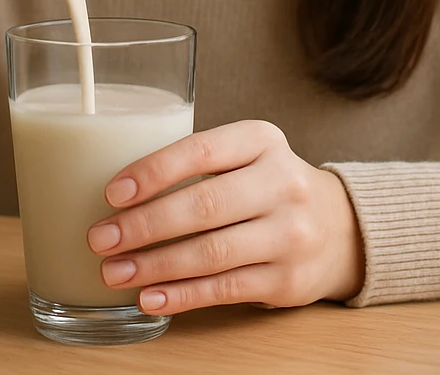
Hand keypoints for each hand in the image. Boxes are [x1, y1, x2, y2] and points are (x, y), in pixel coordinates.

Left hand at [86, 120, 363, 314]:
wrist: (338, 228)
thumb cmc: (266, 186)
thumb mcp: (244, 156)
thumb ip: (196, 165)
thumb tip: (117, 197)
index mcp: (261, 141)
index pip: (201, 151)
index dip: (154, 172)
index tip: (113, 192)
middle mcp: (282, 183)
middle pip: (204, 206)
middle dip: (144, 226)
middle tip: (100, 239)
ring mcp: (290, 234)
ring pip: (212, 253)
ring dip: (155, 266)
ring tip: (114, 273)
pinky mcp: (289, 279)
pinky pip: (226, 289)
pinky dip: (182, 295)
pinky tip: (150, 298)